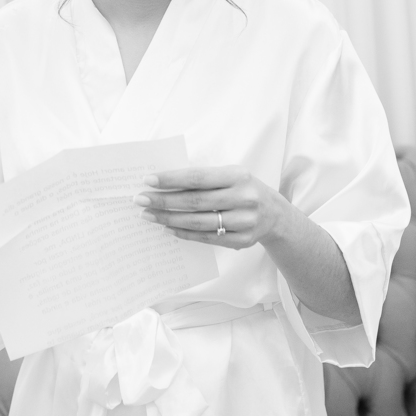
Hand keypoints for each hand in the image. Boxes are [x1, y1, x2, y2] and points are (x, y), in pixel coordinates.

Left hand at [134, 166, 294, 249]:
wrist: (275, 214)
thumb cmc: (243, 189)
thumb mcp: (231, 176)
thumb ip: (204, 179)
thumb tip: (164, 183)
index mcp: (238, 176)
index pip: (198, 177)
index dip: (171, 179)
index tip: (148, 180)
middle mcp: (243, 198)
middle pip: (195, 201)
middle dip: (164, 200)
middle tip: (140, 199)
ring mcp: (244, 221)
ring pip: (198, 222)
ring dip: (169, 218)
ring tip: (149, 215)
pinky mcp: (242, 240)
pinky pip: (206, 238)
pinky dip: (184, 233)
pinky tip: (168, 228)